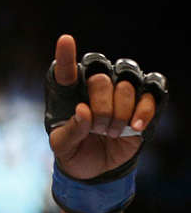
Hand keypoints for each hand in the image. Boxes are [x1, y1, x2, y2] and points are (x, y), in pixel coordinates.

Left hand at [49, 35, 157, 180]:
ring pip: (125, 84)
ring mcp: (121, 91)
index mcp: (71, 93)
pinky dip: (143, 111)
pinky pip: (150, 94)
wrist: (96, 171)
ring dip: (119, 112)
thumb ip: (70, 131)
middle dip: (100, 108)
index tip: (66, 41)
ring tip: (110, 133)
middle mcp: (96, 85)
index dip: (66, 57)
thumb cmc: (75, 152)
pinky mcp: (142, 102)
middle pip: (101, 77)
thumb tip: (83, 111)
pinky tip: (134, 126)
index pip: (66, 72)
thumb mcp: (63, 148)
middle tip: (97, 129)